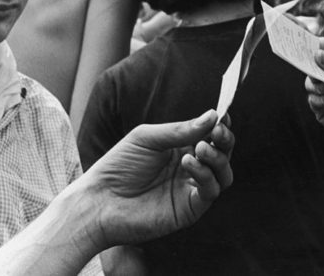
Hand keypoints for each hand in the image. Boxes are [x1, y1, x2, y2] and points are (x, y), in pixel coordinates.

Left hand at [81, 109, 233, 248]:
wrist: (98, 202)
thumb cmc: (118, 167)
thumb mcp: (148, 138)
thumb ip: (181, 129)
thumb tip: (213, 115)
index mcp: (181, 148)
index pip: (211, 135)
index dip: (220, 125)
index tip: (223, 115)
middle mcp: (190, 168)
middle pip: (223, 153)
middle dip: (224, 139)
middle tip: (217, 131)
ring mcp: (191, 189)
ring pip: (223, 173)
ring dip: (218, 158)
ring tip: (201, 148)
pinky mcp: (189, 209)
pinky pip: (210, 191)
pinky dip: (205, 174)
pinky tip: (188, 163)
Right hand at [306, 37, 323, 160]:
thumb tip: (318, 55)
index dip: (317, 45)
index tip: (311, 47)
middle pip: (314, 62)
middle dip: (312, 63)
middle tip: (313, 66)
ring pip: (311, 80)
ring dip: (316, 82)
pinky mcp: (323, 108)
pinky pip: (312, 99)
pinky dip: (318, 98)